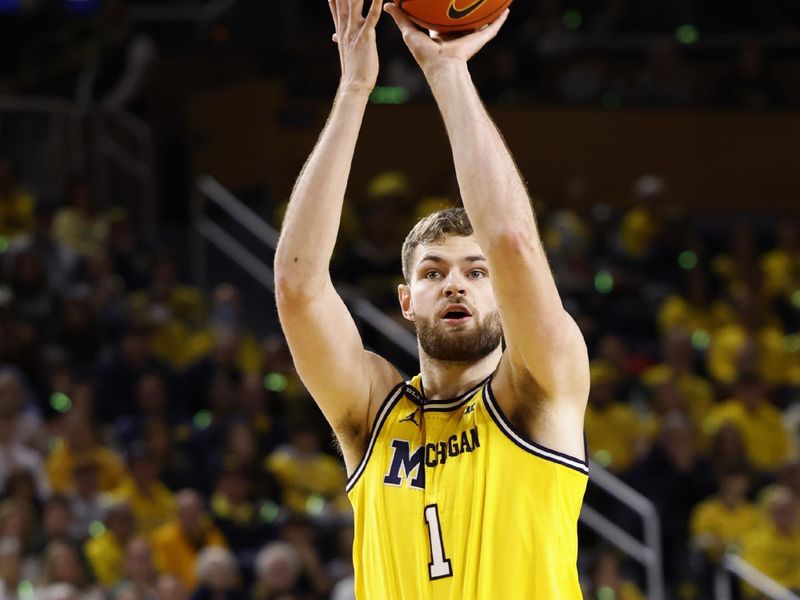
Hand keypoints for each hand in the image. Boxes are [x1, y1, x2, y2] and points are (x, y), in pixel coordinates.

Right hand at [329, 0, 382, 92]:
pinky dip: (374, 4)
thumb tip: (334, 35)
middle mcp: (345, 28)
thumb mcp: (345, 50)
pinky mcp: (365, 37)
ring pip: (354, 4)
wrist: (354, 84)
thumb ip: (340, 38)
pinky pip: (371, 16)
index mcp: (341, 30)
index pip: (335, 5)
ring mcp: (354, 31)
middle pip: (342, 0)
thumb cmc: (354, 69)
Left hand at [384, 3, 508, 75]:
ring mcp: (470, 36)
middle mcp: (457, 35)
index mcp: (441, 34)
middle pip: (463, 18)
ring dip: (486, 11)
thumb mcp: (409, 32)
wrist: (442, 66)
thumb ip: (400, 17)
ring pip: (480, 21)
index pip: (442, 18)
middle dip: (466, 7)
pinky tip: (507, 8)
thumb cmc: (424, 53)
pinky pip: (493, 27)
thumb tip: (388, 4)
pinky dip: (500, 19)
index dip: (442, 7)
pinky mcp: (480, 38)